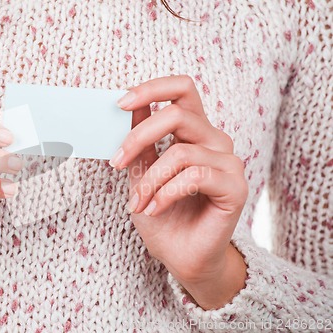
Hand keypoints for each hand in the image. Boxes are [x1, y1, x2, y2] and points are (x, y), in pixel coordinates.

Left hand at [111, 76, 248, 308]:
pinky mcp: (235, 187)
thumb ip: (141, 139)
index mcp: (194, 131)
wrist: (180, 255)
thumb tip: (128, 105)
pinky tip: (154, 209)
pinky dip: (165, 194)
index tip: (118, 104)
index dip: (152, 88)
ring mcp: (228, 162)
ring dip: (149, 180)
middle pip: (178, 115)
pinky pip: (194, 177)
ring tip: (137, 203)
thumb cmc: (162, 213)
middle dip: (138, 137)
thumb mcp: (142, 170)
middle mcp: (214, 141)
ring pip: (181, 153)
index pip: (182, 89)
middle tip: (116, 162)